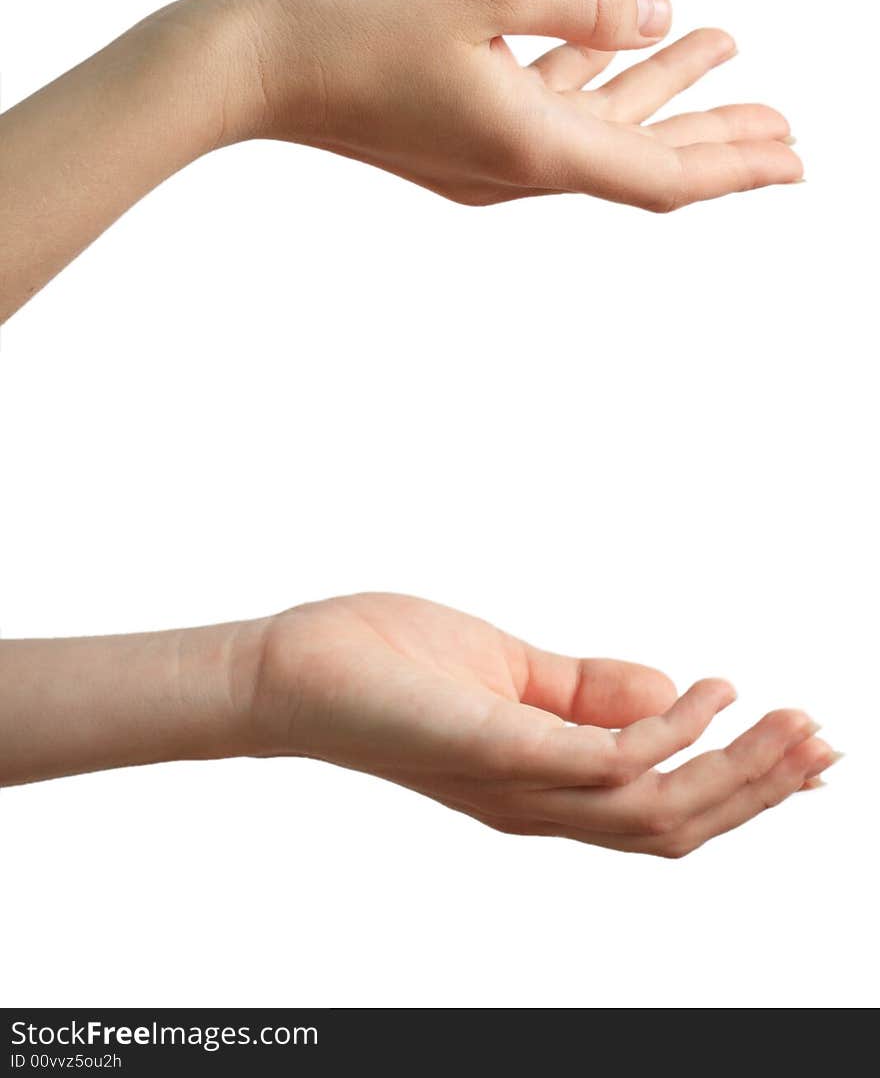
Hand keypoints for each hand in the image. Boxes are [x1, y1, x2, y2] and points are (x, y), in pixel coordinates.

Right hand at [207, 0, 801, 211]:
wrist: (242, 59)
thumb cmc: (348, 15)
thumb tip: (655, 12)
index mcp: (532, 144)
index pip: (663, 173)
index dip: (737, 164)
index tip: (795, 156)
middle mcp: (514, 165)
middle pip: (642, 158)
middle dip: (718, 136)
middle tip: (786, 127)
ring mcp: (480, 151)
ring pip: (597, 124)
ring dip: (661, 89)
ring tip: (719, 47)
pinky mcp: (450, 126)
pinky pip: (548, 105)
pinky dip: (596, 78)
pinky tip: (619, 43)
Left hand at [250, 592, 835, 856]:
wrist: (290, 670)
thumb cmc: (387, 667)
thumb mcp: (510, 676)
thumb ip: (589, 691)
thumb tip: (673, 689)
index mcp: (546, 786)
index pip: (662, 809)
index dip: (741, 790)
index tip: (803, 749)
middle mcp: (540, 804)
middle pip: (677, 825)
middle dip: (759, 790)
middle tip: (822, 742)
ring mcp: (520, 785)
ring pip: (656, 810)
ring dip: (736, 772)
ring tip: (791, 723)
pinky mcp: (497, 748)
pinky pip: (604, 761)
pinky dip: (667, 731)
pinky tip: (702, 691)